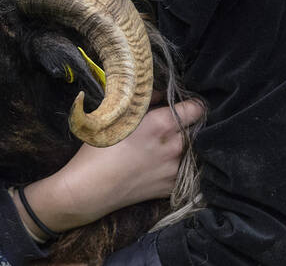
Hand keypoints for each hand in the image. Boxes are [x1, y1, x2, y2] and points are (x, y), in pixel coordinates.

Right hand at [16, 98, 204, 233]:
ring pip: (191, 151)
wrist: (89, 190)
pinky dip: (178, 165)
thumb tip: (162, 94)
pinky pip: (184, 171)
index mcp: (162, 124)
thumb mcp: (118, 116)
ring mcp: (175, 169)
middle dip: (188, 125)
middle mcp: (175, 147)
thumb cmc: (99, 150)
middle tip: (175, 124)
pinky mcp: (171, 187)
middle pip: (196, 129)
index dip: (192, 104)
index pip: (196, 109)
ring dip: (185, 145)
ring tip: (167, 145)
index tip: (187, 105)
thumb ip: (146, 102)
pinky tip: (163, 164)